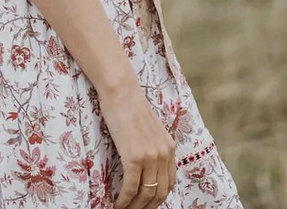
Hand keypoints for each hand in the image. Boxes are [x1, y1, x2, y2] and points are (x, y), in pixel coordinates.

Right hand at [100, 85, 176, 208]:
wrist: (120, 90)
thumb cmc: (129, 105)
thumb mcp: (149, 127)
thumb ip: (152, 145)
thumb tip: (145, 165)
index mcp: (169, 147)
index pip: (169, 183)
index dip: (158, 198)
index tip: (147, 203)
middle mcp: (164, 153)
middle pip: (160, 192)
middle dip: (147, 207)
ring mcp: (150, 156)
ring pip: (146, 194)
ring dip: (135, 207)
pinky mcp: (134, 156)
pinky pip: (131, 187)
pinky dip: (124, 200)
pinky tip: (118, 204)